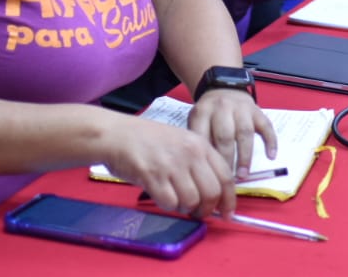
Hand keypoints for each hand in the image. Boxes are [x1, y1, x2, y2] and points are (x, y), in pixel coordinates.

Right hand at [98, 114, 235, 217]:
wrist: (118, 135)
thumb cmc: (149, 141)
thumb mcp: (182, 142)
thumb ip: (199, 163)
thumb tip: (215, 195)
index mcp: (200, 144)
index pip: (226, 177)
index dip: (229, 200)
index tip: (227, 214)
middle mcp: (190, 153)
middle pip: (211, 193)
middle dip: (206, 209)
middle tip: (197, 212)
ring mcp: (172, 164)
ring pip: (191, 201)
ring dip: (184, 208)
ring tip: (174, 199)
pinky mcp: (153, 176)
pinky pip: (169, 203)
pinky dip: (167, 206)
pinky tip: (161, 195)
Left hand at [187, 89, 277, 213]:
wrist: (224, 87)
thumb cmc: (209, 113)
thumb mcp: (196, 120)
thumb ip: (199, 140)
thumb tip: (203, 170)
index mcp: (203, 111)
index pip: (204, 136)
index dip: (206, 158)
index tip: (208, 177)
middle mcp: (222, 107)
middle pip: (224, 136)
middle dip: (227, 160)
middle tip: (227, 180)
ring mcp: (241, 108)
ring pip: (245, 132)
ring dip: (245, 156)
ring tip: (243, 175)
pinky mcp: (257, 110)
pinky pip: (266, 126)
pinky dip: (270, 141)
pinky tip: (271, 156)